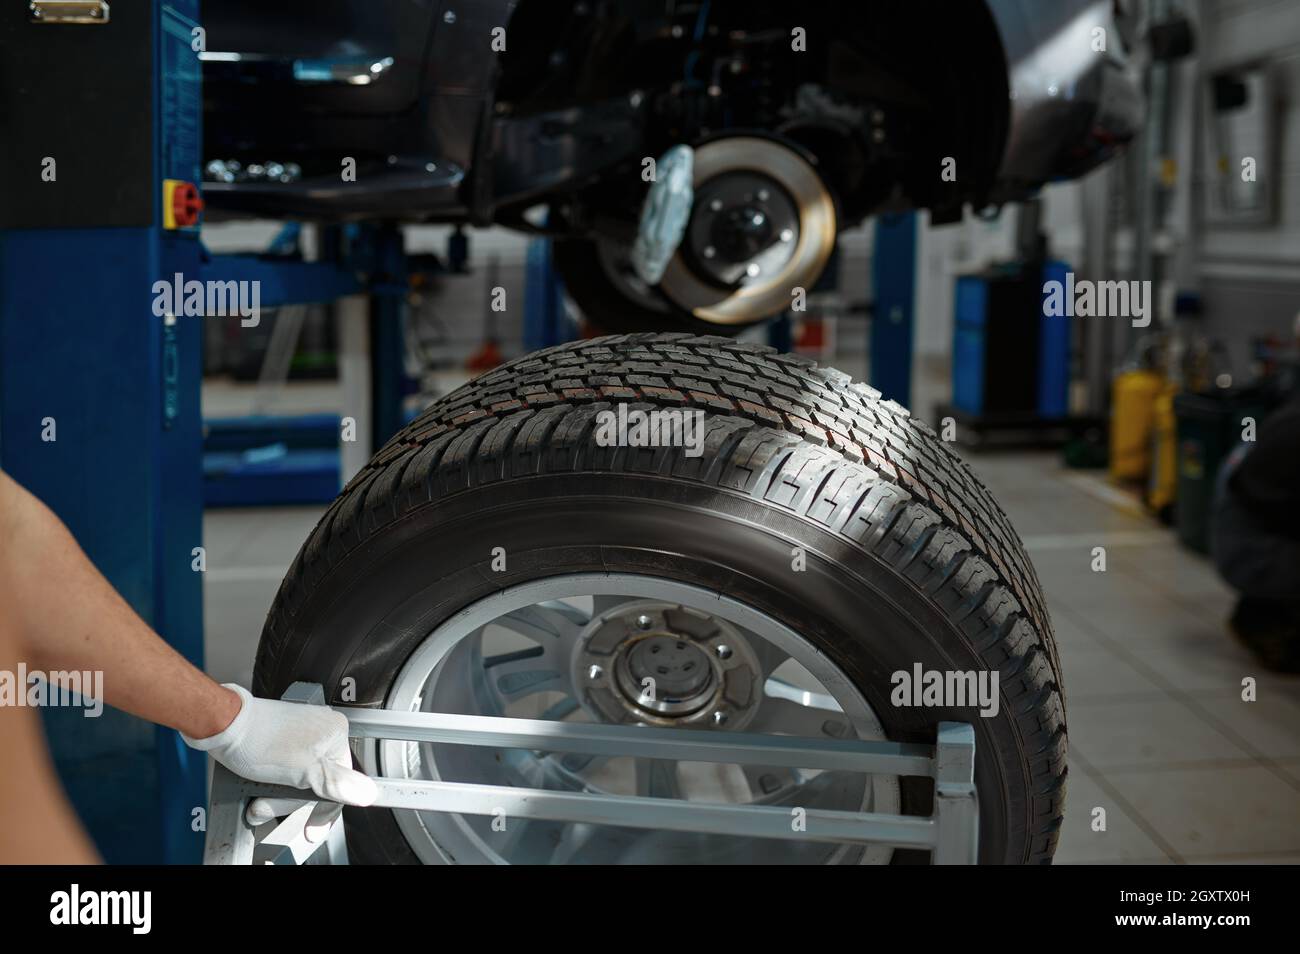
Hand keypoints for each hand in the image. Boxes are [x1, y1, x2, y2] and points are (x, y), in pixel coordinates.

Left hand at [183, 684, 378, 840]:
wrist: (221, 725)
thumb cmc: (257, 740)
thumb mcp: (304, 771)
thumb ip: (338, 784)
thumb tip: (367, 792)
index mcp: (335, 734)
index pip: (341, 782)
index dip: (324, 810)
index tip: (311, 830)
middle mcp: (320, 732)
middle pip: (316, 784)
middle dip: (289, 803)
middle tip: (269, 807)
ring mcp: (299, 736)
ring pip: (295, 782)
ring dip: (275, 798)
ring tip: (257, 800)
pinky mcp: (280, 741)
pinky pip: (282, 773)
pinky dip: (268, 786)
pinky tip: (255, 789)